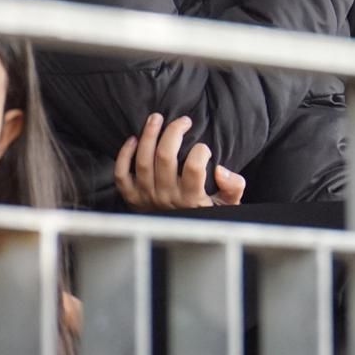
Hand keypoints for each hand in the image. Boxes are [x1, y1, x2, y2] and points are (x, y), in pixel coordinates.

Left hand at [114, 113, 245, 210]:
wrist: (180, 236)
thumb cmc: (204, 212)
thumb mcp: (227, 205)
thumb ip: (233, 187)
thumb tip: (221, 170)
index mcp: (191, 198)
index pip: (194, 167)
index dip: (200, 150)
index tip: (204, 146)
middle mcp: (166, 196)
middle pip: (165, 157)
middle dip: (173, 131)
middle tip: (183, 120)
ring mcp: (146, 196)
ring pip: (142, 161)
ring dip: (148, 135)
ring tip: (156, 119)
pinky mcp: (132, 197)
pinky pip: (122, 175)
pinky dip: (124, 155)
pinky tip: (133, 139)